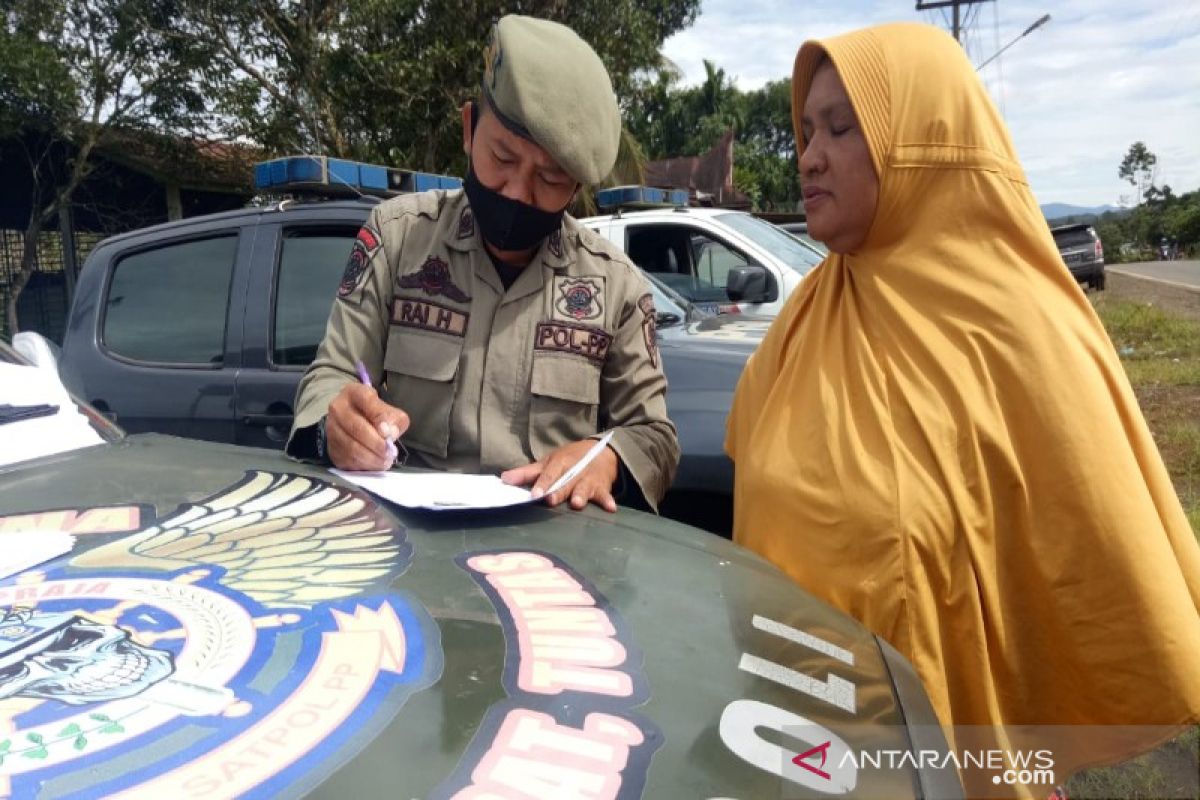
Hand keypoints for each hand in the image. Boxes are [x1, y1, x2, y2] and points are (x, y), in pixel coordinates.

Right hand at [326, 383, 409, 470]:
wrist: (353, 423)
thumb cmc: (374, 414)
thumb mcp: (388, 410)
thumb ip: (393, 418)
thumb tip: (390, 433)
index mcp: (354, 392)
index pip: (367, 400)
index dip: (379, 417)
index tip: (389, 432)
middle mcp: (338, 408)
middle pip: (357, 427)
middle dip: (377, 443)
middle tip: (390, 452)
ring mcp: (331, 428)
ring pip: (351, 446)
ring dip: (371, 457)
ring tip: (385, 461)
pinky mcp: (331, 447)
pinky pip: (348, 459)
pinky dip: (364, 465)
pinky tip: (375, 464)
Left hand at [501, 439, 618, 512]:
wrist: (600, 451)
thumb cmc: (568, 460)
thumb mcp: (548, 462)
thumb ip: (527, 473)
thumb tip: (503, 479)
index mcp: (560, 463)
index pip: (549, 473)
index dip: (542, 483)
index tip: (535, 494)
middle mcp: (574, 471)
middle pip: (565, 482)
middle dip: (559, 491)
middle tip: (551, 500)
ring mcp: (589, 479)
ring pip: (584, 488)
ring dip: (581, 495)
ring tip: (577, 503)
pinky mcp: (602, 487)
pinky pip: (605, 495)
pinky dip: (609, 501)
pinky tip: (611, 508)